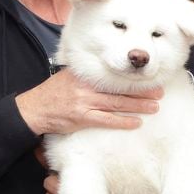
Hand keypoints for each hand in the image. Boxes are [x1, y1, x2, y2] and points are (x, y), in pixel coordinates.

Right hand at [16, 69, 162, 135]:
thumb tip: (104, 71)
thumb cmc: (52, 92)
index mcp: (84, 75)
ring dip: (137, 106)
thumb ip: (86, 75)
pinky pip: (107, 120)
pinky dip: (122, 121)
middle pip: (118, 88)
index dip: (130, 77)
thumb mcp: (67, 76)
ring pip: (116, 104)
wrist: (34, 109)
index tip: (146, 77)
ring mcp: (84, 102)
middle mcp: (86, 87)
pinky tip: (136, 122)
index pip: (112, 75)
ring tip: (154, 107)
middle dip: (140, 91)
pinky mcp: (82, 118)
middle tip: (159, 92)